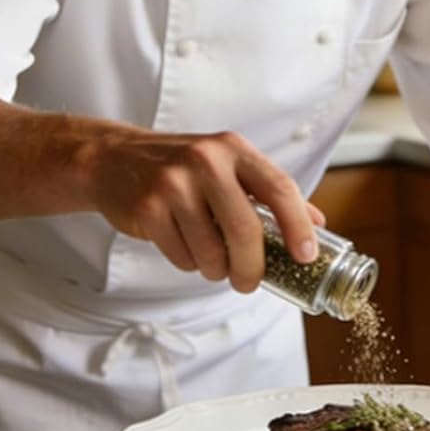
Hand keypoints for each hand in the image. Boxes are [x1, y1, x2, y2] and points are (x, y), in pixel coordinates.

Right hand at [88, 127, 323, 291]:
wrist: (113, 159)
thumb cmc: (179, 166)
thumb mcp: (226, 164)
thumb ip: (268, 191)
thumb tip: (316, 223)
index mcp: (232, 149)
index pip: (278, 187)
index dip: (297, 226)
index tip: (306, 255)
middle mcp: (205, 160)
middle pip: (246, 229)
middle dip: (252, 268)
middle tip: (249, 282)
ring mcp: (174, 183)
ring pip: (212, 251)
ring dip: (215, 269)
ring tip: (209, 258)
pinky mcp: (148, 208)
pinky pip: (183, 256)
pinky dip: (189, 263)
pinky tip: (183, 245)